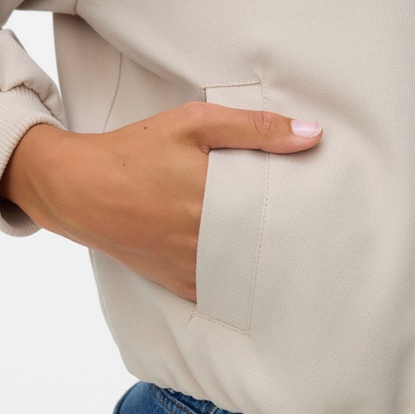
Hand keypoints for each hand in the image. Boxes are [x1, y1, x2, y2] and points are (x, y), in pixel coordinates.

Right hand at [0, 102, 322, 299]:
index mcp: (217, 199)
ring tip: (306, 264)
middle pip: (270, 249)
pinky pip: (219, 290)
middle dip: (298, 245)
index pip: (282, 215)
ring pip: (248, 275)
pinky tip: (260, 280)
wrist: (76, 189)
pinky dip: (240, 284)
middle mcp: (207, 240)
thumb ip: (254, 127)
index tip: (337, 215)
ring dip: (272, 268)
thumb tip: (312, 134)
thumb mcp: (193, 123)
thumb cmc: (134, 151)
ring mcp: (192, 266)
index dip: (311, 217)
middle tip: (332, 243)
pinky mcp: (177, 281)